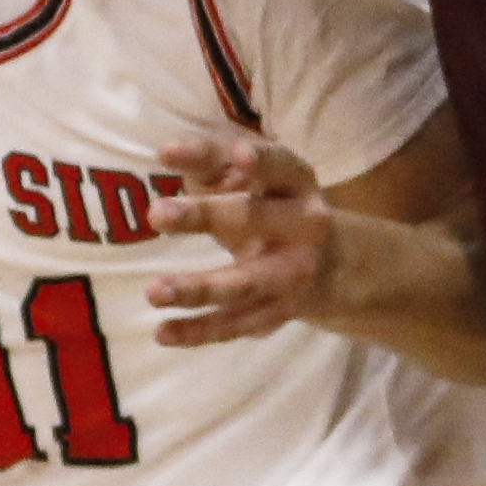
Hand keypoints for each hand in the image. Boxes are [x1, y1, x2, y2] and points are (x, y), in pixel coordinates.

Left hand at [147, 136, 335, 344]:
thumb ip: (213, 162)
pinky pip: (237, 324)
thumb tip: (174, 154)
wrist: (332, 264)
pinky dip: (199, 331)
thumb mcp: (254, 176)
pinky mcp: (280, 311)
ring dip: (199, 288)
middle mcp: (305, 226)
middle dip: (206, 216)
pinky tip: (162, 331)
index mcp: (297, 181)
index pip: (271, 164)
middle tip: (156, 213)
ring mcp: (294, 274)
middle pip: (254, 218)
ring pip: (245, 283)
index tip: (196, 153)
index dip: (244, 159)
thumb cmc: (272, 204)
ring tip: (153, 291)